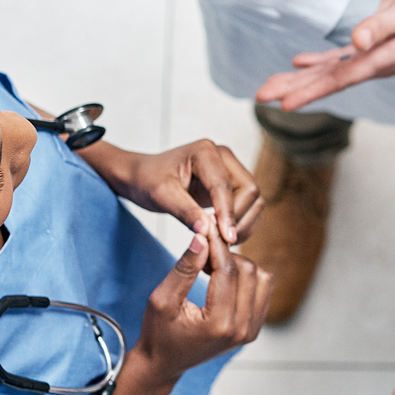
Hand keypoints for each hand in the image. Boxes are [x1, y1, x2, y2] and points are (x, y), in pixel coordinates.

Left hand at [93, 138, 260, 241]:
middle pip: (250, 191)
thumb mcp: (160, 196)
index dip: (228, 214)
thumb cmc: (146, 180)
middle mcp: (223, 157)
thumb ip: (185, 212)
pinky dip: (241, 223)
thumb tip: (208, 232)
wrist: (140, 176)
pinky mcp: (231, 185)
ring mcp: (229, 170)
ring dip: (244, 223)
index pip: (225, 186)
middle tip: (222, 243)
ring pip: (253, 200)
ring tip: (222, 243)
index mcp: (205, 151)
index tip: (227, 239)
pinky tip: (224, 237)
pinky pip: (248, 206)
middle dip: (239, 219)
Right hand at [130, 213, 271, 390]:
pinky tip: (223, 278)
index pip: (228, 270)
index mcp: (219, 324)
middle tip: (203, 253)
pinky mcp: (253, 329)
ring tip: (212, 267)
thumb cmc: (158, 332)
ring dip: (239, 265)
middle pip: (248, 271)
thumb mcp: (162, 299)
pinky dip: (246, 278)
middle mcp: (241, 329)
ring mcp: (250, 331)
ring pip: (261, 278)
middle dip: (227, 255)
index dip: (217, 244)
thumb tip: (202, 237)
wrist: (165, 363)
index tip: (207, 226)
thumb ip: (184, 268)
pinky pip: (262, 290)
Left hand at [255, 0, 394, 110]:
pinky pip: (342, 60)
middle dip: (294, 89)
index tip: (283, 105)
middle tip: (261, 95)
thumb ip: (382, 27)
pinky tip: (300, 62)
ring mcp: (375, 57)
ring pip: (331, 72)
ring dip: (301, 79)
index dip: (309, 91)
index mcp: (382, 60)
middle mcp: (375, 64)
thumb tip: (355, 42)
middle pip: (328, 80)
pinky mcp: (377, 47)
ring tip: (272, 87)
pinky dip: (320, 61)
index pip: (338, 79)